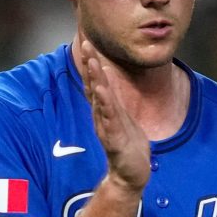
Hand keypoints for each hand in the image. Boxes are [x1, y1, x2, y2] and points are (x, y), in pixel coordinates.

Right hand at [79, 39, 150, 192]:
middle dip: (90, 64)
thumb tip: (106, 75)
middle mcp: (102, 115)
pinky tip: (101, 91)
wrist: (130, 174)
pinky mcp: (113, 139)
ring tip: (92, 62)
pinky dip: (104, 104)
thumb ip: (112, 97)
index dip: (92, 62)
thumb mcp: (120, 116)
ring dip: (95, 80)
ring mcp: (106, 126)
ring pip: (99, 99)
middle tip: (86, 43)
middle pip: (94, 85)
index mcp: (105, 109)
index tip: (88, 41)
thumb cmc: (126, 145)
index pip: (96, 81)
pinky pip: (108, 118)